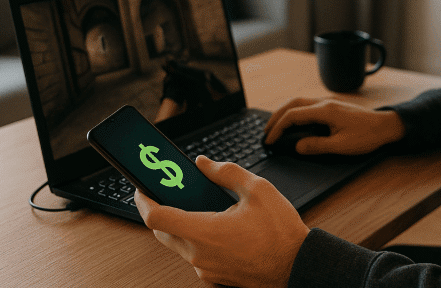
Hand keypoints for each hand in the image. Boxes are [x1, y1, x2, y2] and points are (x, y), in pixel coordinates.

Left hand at [134, 156, 309, 287]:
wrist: (299, 266)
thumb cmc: (281, 233)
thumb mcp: (258, 189)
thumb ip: (226, 172)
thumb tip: (204, 164)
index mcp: (204, 232)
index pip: (157, 217)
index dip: (144, 200)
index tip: (141, 188)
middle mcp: (199, 255)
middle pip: (163, 232)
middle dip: (160, 211)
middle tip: (165, 193)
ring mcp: (206, 270)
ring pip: (180, 245)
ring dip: (182, 225)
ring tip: (198, 206)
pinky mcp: (216, 278)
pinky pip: (197, 257)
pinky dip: (199, 241)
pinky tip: (217, 228)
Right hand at [263, 97, 405, 155]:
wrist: (386, 126)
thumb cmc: (367, 136)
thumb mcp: (342, 146)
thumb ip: (317, 146)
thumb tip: (297, 146)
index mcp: (324, 111)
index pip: (293, 115)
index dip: (278, 128)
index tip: (270, 141)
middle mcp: (324, 103)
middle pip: (292, 104)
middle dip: (275, 117)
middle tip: (265, 132)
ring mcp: (328, 103)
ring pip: (299, 101)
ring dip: (284, 112)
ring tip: (275, 126)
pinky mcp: (332, 106)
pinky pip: (307, 104)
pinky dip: (294, 111)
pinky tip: (293, 121)